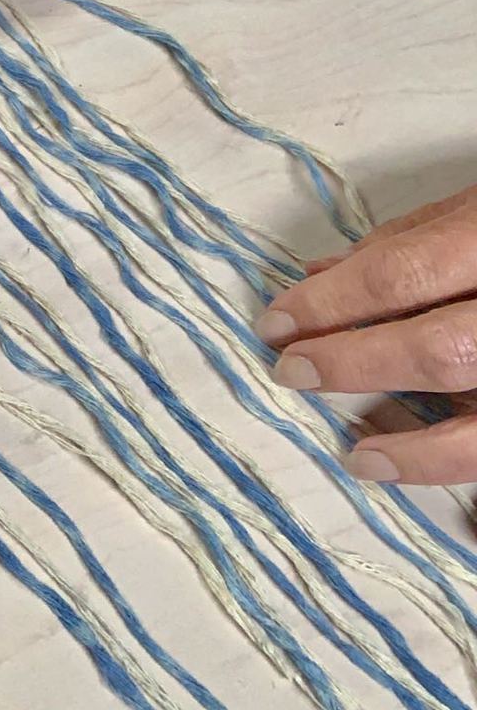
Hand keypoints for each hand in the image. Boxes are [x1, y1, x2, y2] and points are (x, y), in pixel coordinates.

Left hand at [257, 185, 476, 484]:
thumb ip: (407, 241)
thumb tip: (318, 275)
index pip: (400, 275)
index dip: (329, 304)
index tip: (273, 323)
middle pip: (440, 349)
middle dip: (354, 365)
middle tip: (290, 372)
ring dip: (421, 451)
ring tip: (359, 458)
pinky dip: (469, 466)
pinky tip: (442, 489)